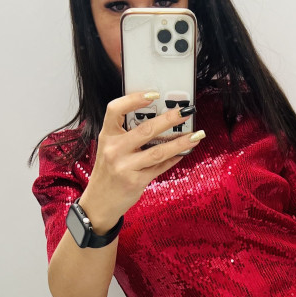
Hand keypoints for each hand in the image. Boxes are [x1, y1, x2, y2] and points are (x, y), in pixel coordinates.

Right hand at [82, 92, 204, 228]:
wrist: (99, 202)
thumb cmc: (108, 172)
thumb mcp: (110, 149)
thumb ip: (127, 135)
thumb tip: (159, 120)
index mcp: (107, 136)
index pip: (115, 110)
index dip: (134, 99)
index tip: (154, 93)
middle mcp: (114, 150)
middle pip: (145, 130)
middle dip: (169, 120)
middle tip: (185, 113)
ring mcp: (125, 167)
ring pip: (158, 151)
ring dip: (180, 142)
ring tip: (196, 135)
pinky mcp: (136, 182)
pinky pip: (160, 167)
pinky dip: (174, 159)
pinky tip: (184, 153)